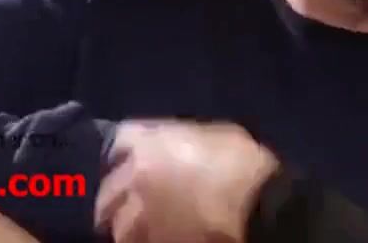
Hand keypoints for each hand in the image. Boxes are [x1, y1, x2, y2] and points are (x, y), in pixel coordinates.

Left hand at [95, 120, 279, 242]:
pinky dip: (139, 239)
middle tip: (133, 195)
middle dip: (120, 189)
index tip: (134, 155)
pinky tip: (153, 235)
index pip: (120, 140)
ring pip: (116, 221)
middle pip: (109, 186)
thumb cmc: (243, 165)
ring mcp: (138, 216)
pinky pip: (132, 242)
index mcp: (149, 144)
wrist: (258, 208)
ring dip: (125, 220)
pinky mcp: (148, 242)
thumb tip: (174, 145)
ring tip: (140, 222)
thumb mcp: (216, 135)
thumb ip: (183, 138)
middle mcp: (133, 177)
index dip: (127, 148)